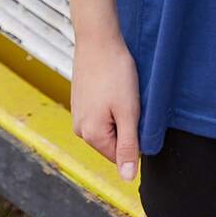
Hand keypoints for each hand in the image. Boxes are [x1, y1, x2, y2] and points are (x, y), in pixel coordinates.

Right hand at [71, 31, 140, 181]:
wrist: (98, 38)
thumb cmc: (116, 72)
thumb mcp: (129, 111)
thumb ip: (128, 146)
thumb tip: (128, 178)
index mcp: (91, 135)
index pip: (120, 154)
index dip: (135, 136)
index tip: (138, 112)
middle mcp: (80, 129)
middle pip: (113, 140)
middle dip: (126, 124)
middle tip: (130, 99)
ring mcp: (78, 113)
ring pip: (107, 125)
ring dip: (119, 113)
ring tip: (122, 90)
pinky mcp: (80, 99)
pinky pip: (100, 112)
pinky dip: (111, 103)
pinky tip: (113, 85)